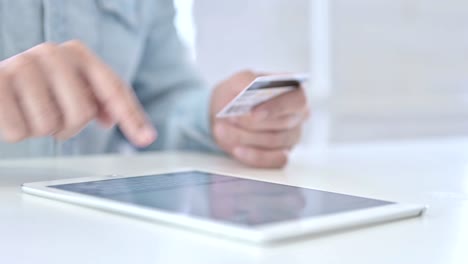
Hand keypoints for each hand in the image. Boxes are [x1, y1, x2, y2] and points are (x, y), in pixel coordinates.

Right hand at [0, 40, 155, 145]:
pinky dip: (17, 132)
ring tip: (32, 112)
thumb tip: (143, 132)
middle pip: (82, 112)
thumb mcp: (75, 90)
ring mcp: (21, 66)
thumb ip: (107, 103)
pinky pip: (19, 131)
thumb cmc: (40, 89)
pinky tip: (13, 114)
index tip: (146, 138)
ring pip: (48, 125)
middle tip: (56, 117)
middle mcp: (52, 54)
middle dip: (70, 126)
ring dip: (42, 129)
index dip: (131, 116)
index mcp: (78, 53)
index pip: (113, 88)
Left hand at [211, 70, 308, 167]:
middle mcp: (298, 116)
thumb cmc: (238, 94)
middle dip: (253, 123)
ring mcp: (292, 137)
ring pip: (274, 142)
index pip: (297, 100)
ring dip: (245, 137)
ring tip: (222, 130)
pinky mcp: (282, 155)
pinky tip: (236, 149)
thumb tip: (250, 88)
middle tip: (231, 118)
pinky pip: (273, 161)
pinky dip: (253, 156)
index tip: (254, 112)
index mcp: (294, 92)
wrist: (225, 114)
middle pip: (284, 123)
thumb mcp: (238, 81)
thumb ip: (246, 80)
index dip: (277, 107)